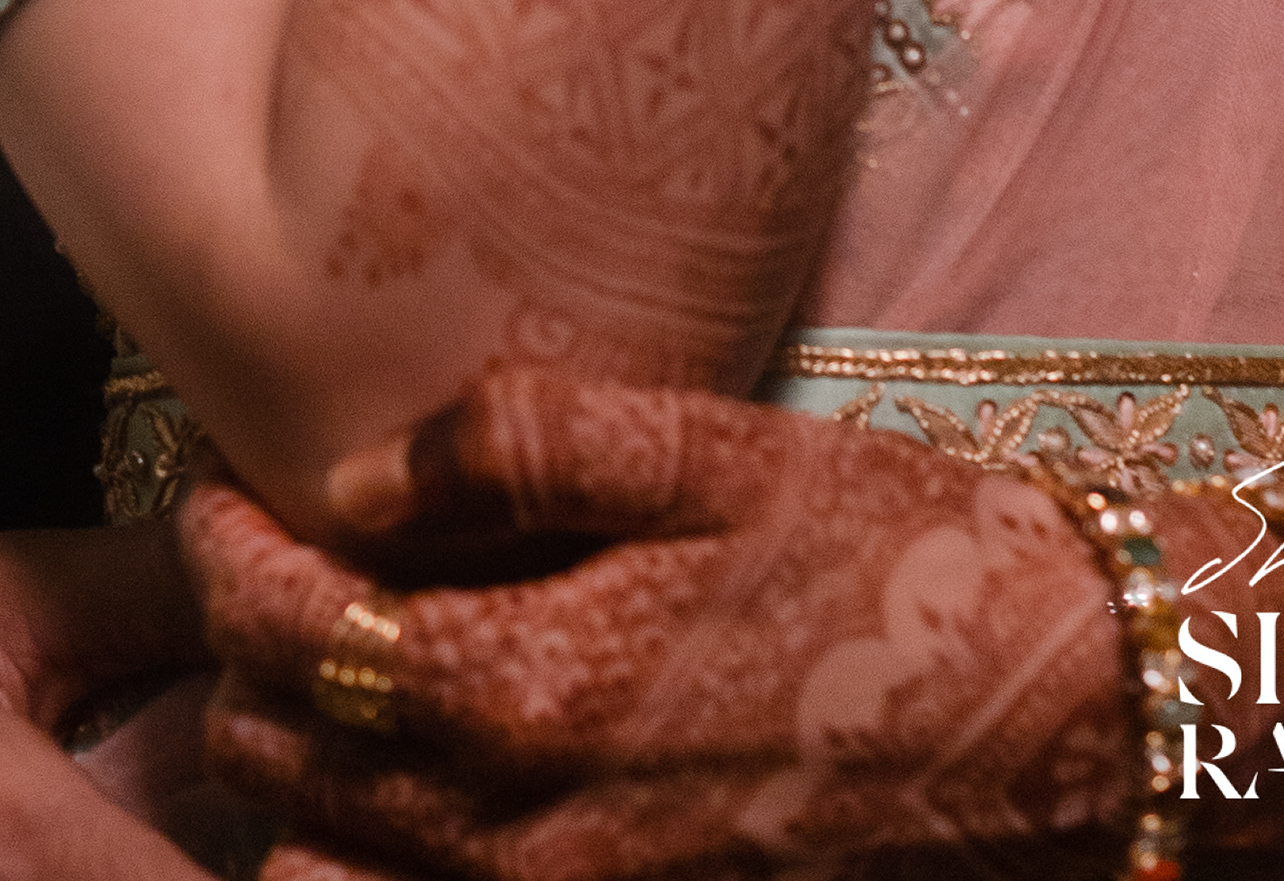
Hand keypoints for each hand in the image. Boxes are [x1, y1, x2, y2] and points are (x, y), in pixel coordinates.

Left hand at [179, 364, 1127, 874]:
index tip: (219, 477)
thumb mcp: (714, 450)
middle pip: (276, 762)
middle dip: (241, 652)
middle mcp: (528, 830)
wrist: (1065, 716)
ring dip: (295, 756)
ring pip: (330, 860)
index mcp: (531, 688)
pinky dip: (377, 846)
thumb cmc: (897, 556)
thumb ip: (522, 445)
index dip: (218, 546)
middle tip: (266, 550)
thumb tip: (361, 467)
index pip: (283, 634)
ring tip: (327, 646)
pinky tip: (417, 748)